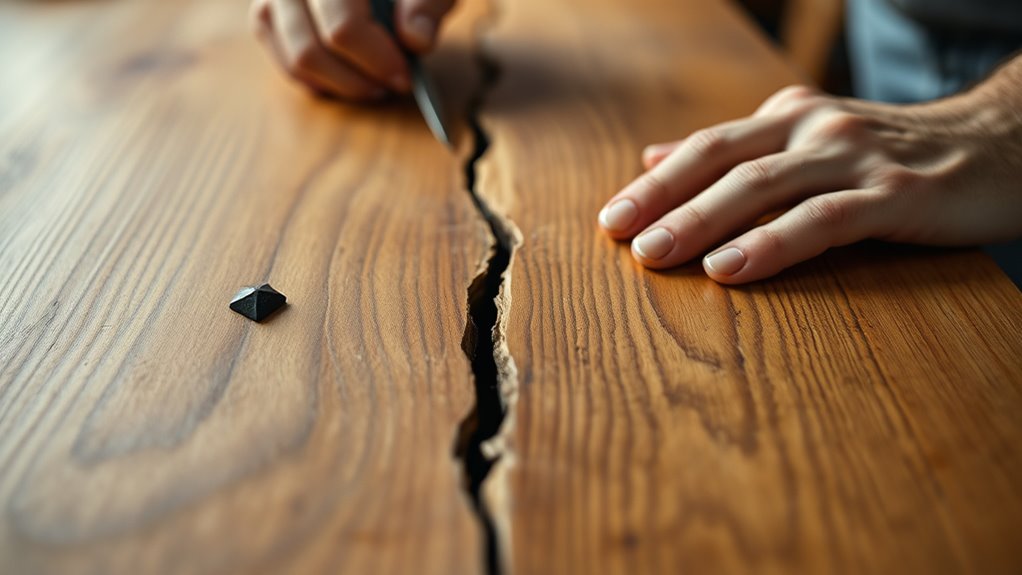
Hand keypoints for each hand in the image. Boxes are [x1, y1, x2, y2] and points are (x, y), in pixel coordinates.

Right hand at [250, 0, 455, 99]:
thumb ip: (426, 5)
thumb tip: (416, 40)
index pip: (342, 28)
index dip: (376, 60)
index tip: (404, 77)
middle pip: (310, 50)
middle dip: (355, 80)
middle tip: (389, 86)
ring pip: (294, 59)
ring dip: (338, 84)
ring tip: (372, 84)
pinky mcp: (267, 12)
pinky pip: (283, 59)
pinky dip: (317, 79)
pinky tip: (348, 78)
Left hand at [598, 79, 1021, 283]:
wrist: (1002, 144)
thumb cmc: (894, 154)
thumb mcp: (808, 142)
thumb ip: (737, 153)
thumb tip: (654, 157)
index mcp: (789, 119)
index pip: (707, 147)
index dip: (656, 182)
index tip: (611, 218)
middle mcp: (813, 129)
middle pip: (721, 161)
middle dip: (663, 199)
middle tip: (617, 235)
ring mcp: (853, 158)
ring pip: (762, 186)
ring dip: (701, 220)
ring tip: (655, 255)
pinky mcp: (894, 194)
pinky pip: (822, 220)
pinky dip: (771, 243)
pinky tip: (730, 267)